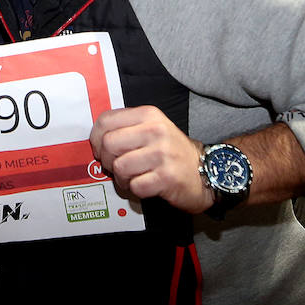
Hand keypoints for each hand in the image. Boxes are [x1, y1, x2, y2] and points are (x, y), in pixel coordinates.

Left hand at [90, 106, 213, 213]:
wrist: (208, 170)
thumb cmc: (172, 151)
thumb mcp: (152, 128)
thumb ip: (126, 128)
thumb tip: (96, 140)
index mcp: (149, 114)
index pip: (106, 121)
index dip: (95, 138)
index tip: (100, 148)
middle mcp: (156, 131)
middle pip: (109, 144)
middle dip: (107, 160)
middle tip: (116, 166)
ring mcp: (162, 154)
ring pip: (119, 167)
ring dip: (121, 178)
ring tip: (133, 177)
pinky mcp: (167, 178)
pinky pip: (134, 186)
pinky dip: (135, 190)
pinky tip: (145, 185)